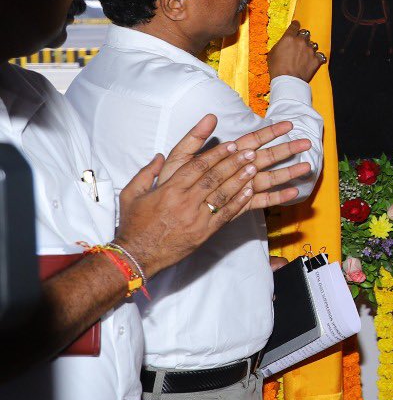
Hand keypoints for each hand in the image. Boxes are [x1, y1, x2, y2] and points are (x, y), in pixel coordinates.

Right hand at [116, 115, 312, 277]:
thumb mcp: (131, 194)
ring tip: (254, 166)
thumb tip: (158, 155)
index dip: (216, 154)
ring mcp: (197, 218)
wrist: (137, 255)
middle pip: (214, 178)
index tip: (230, 145)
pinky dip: (239, 202)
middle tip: (250, 151)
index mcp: (169, 190)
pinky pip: (226, 215)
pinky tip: (251, 191)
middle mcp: (185, 202)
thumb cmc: (134, 224)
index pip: (197, 167)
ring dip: (241, 179)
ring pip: (223, 194)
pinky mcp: (204, 232)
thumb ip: (146, 173)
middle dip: (234, 162)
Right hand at [268, 20, 324, 81]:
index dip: (295, 25)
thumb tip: (284, 43)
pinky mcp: (317, 59)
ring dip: (310, 47)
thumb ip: (280, 45)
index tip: (296, 26)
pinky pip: (320, 55)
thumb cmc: (276, 68)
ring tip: (306, 54)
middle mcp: (301, 41)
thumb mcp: (272, 53)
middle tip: (299, 44)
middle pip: (305, 34)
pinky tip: (314, 60)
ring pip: (313, 44)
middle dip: (302, 37)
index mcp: (289, 38)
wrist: (287, 80)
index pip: (295, 26)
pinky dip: (317, 57)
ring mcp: (310, 50)